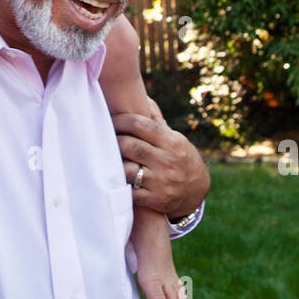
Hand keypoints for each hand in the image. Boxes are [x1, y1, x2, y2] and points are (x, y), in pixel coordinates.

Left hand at [114, 101, 209, 218]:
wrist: (196, 192)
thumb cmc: (181, 159)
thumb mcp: (175, 139)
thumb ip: (157, 122)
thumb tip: (144, 98)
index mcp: (170, 142)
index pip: (140, 125)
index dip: (120, 120)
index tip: (109, 120)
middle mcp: (166, 160)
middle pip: (130, 146)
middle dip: (113, 140)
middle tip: (102, 137)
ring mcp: (161, 182)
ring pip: (128, 170)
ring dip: (114, 163)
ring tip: (104, 157)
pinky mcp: (155, 200)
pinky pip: (131, 192)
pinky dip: (120, 186)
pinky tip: (113, 178)